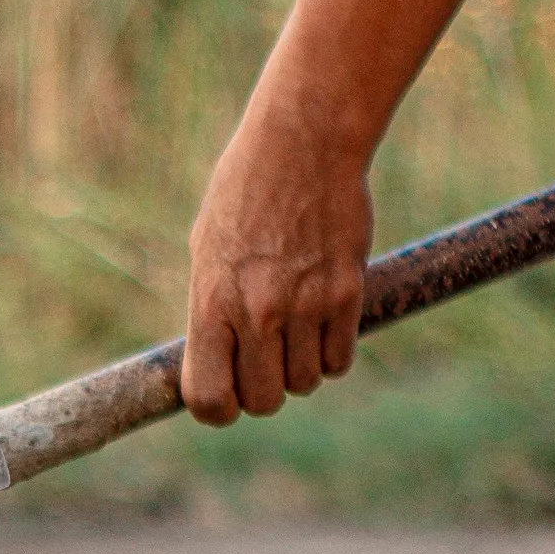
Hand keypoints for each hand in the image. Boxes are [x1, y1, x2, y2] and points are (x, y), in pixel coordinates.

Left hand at [182, 102, 373, 425]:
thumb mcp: (207, 252)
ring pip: (306, 383)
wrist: (303, 143)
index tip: (225, 397)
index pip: (209, 397)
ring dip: (300, 370)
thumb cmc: (245, 195)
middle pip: (264, 401)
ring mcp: (305, 305)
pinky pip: (340, 360)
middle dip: (263, 391)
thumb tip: (214, 365)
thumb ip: (210, 313)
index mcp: (211, 304)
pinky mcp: (347, 293)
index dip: (217, 409)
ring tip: (295, 333)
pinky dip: (333, 353)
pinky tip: (323, 324)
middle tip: (264, 361)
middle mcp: (258, 313)